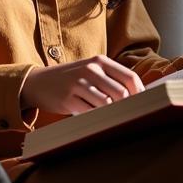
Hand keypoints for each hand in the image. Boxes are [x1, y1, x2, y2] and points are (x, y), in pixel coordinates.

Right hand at [20, 55, 145, 115]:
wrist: (38, 82)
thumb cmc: (71, 79)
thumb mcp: (91, 71)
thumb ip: (111, 79)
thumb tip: (139, 97)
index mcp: (100, 61)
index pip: (130, 77)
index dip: (140, 94)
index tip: (145, 106)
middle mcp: (90, 69)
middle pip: (121, 93)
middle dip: (128, 107)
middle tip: (132, 118)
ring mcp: (78, 83)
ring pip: (107, 104)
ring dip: (113, 114)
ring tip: (116, 121)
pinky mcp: (68, 99)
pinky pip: (90, 113)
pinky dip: (97, 119)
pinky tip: (98, 121)